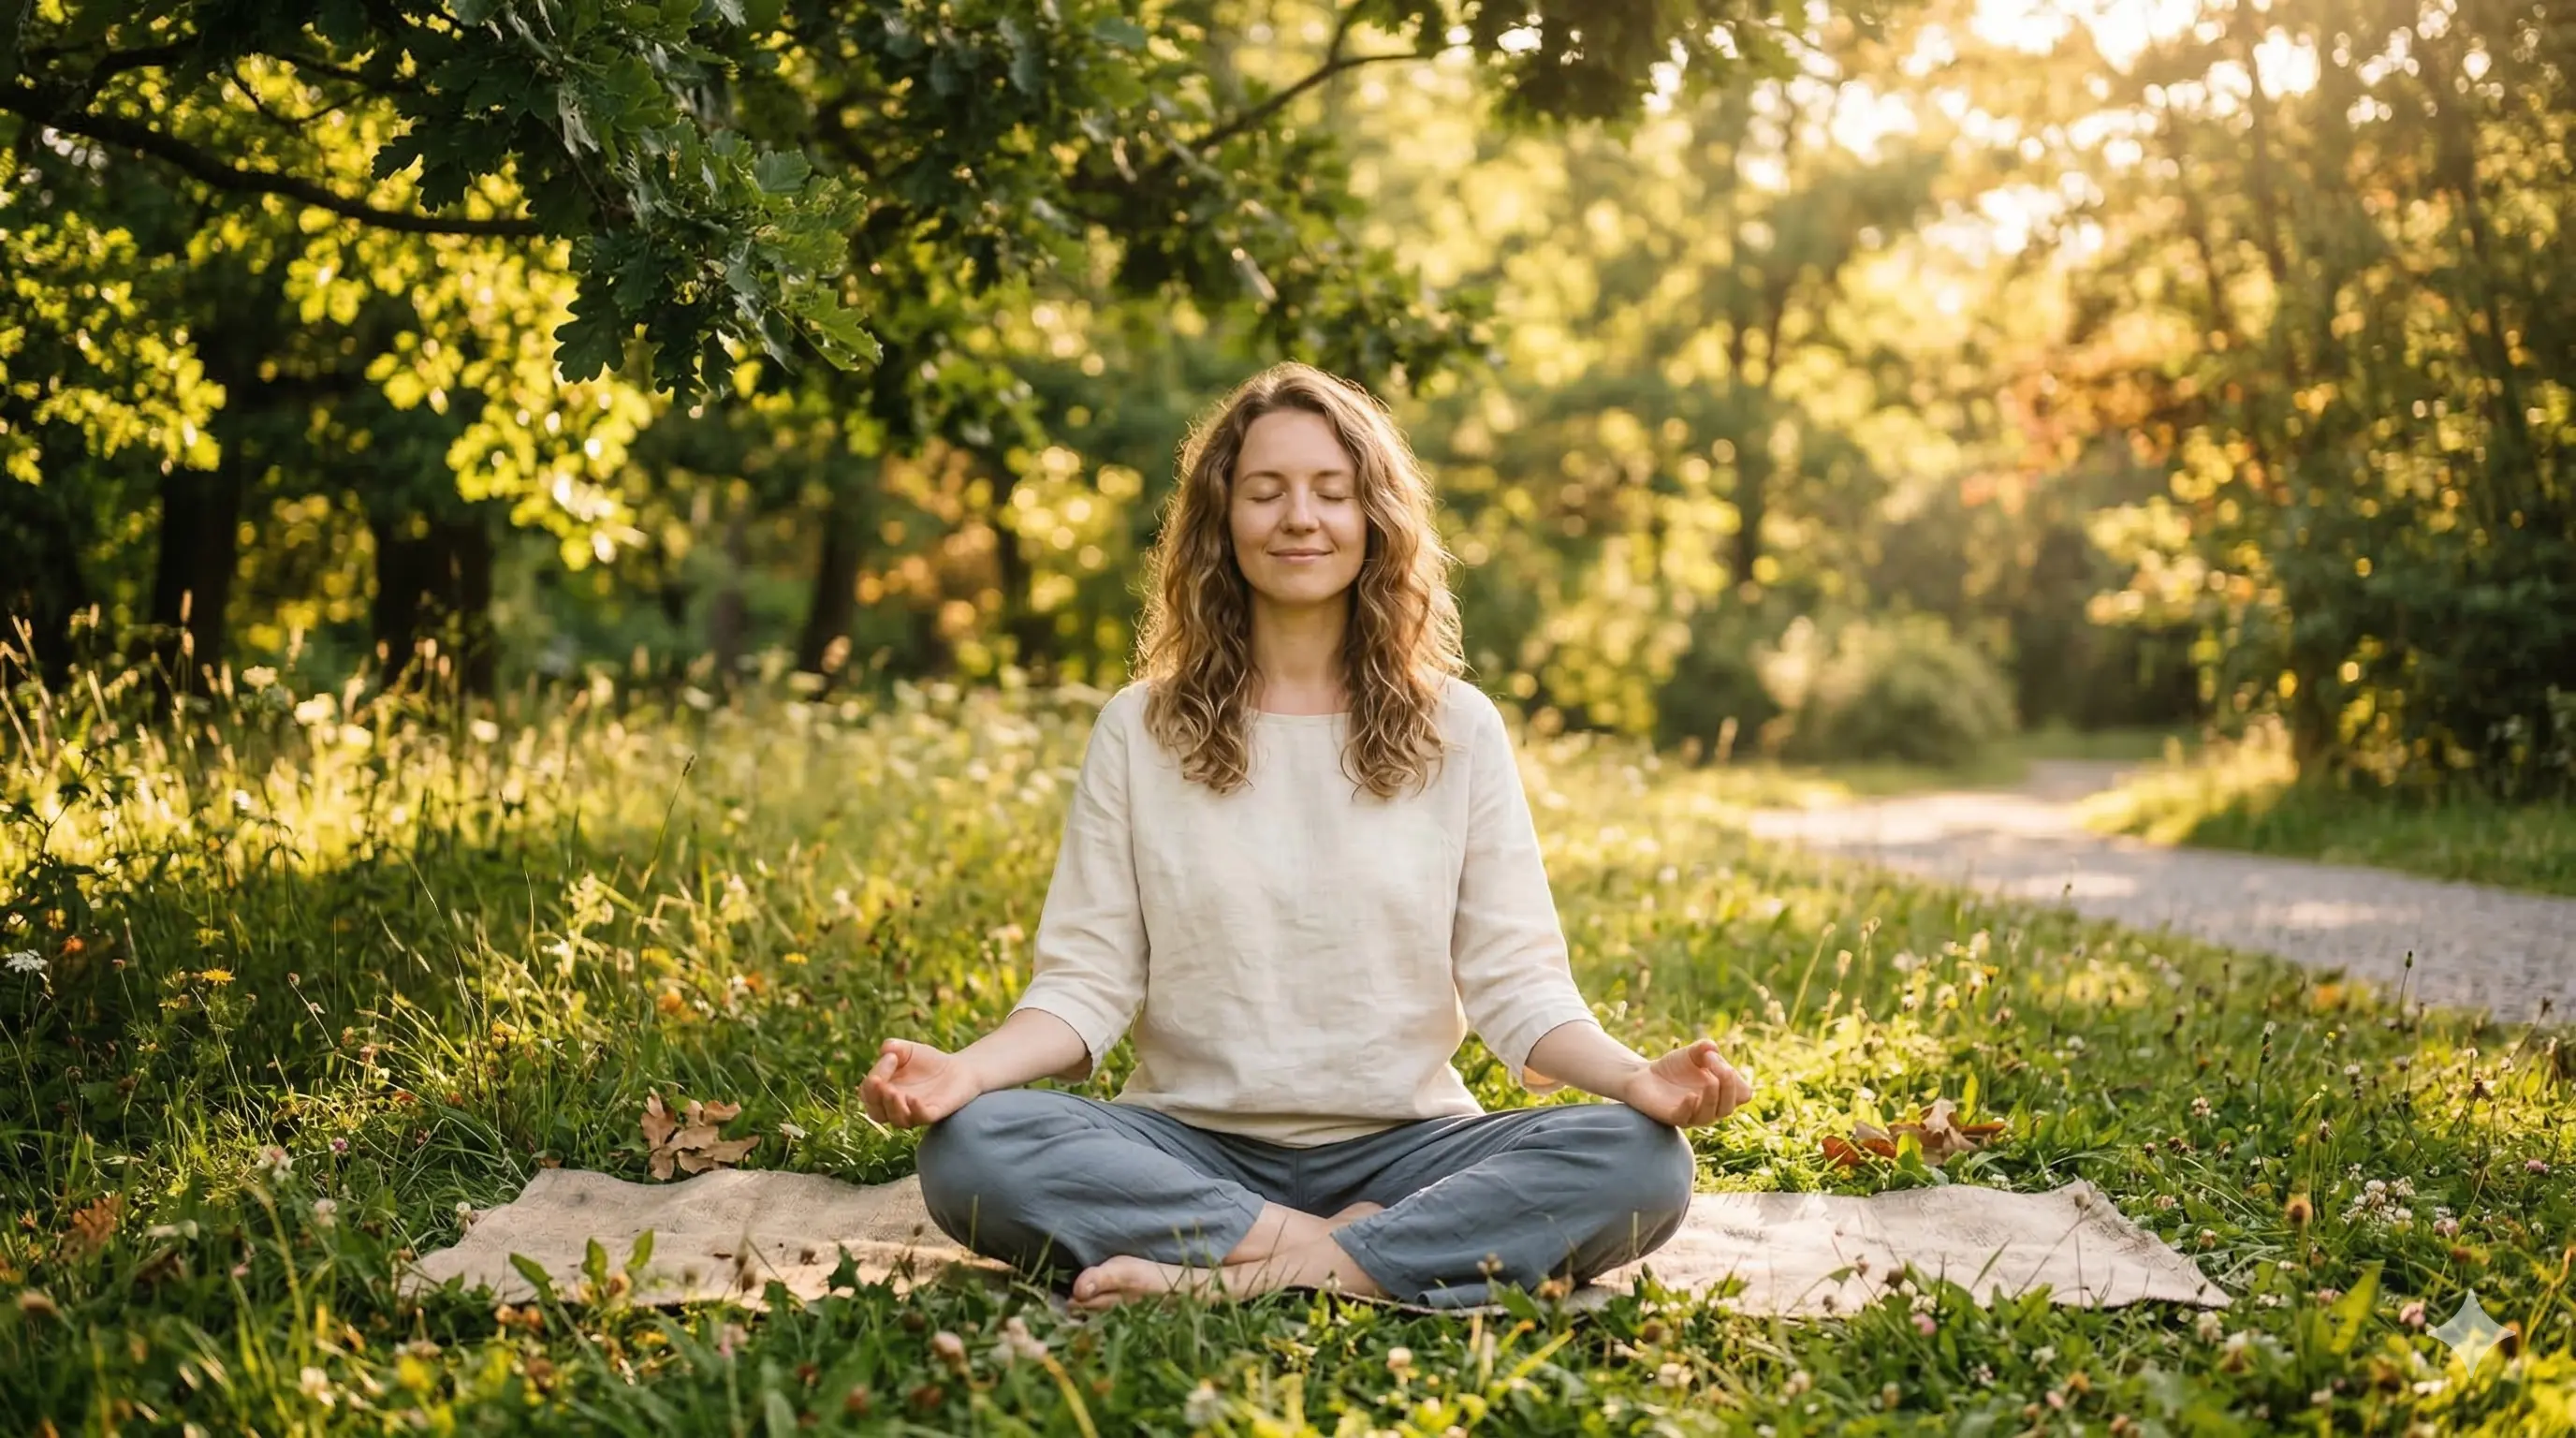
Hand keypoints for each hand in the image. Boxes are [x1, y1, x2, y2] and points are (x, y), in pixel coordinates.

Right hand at [859, 1039, 984, 1128]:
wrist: (959, 1068)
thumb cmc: (928, 1062)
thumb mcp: (908, 1050)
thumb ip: (894, 1047)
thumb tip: (886, 1050)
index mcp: (884, 1093)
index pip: (868, 1093)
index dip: (872, 1078)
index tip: (891, 1057)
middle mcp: (897, 1108)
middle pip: (876, 1113)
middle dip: (875, 1099)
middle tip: (880, 1083)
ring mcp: (915, 1113)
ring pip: (898, 1120)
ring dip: (893, 1107)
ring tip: (893, 1092)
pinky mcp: (935, 1113)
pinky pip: (922, 1117)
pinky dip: (916, 1110)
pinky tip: (913, 1099)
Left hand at [1620, 1039, 1751, 1127]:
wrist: (1644, 1077)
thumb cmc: (1673, 1068)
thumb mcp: (1690, 1054)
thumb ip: (1702, 1049)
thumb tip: (1712, 1048)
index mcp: (1721, 1095)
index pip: (1743, 1094)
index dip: (1736, 1078)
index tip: (1717, 1059)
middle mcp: (1710, 1109)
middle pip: (1729, 1107)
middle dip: (1728, 1086)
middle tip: (1719, 1065)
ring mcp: (1692, 1115)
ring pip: (1711, 1115)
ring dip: (1712, 1096)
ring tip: (1709, 1079)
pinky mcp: (1672, 1117)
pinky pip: (1685, 1117)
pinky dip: (1690, 1107)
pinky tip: (1691, 1096)